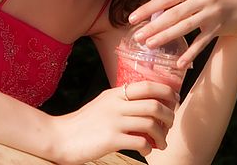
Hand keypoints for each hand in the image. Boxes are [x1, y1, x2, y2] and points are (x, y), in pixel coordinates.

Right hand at [51, 82, 177, 163]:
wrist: (61, 137)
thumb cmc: (83, 123)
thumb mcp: (103, 103)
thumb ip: (121, 101)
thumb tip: (144, 103)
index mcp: (115, 93)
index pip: (148, 85)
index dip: (166, 91)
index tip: (175, 100)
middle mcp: (117, 104)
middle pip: (154, 104)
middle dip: (169, 115)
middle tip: (170, 124)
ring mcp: (114, 121)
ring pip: (150, 123)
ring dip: (161, 135)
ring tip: (161, 143)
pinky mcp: (111, 139)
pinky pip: (140, 142)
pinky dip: (148, 148)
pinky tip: (146, 151)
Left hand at [128, 0, 236, 68]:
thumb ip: (177, 0)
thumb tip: (152, 12)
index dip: (148, 8)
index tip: (131, 18)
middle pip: (173, 14)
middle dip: (154, 26)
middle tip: (138, 36)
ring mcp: (211, 14)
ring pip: (185, 27)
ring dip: (166, 36)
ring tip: (150, 45)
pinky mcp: (218, 28)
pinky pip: (202, 42)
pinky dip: (190, 53)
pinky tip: (179, 63)